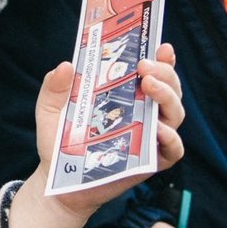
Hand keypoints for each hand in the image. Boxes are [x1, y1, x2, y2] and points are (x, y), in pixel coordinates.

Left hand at [30, 45, 184, 220]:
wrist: (58, 182)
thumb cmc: (59, 142)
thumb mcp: (51, 110)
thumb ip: (54, 87)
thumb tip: (65, 65)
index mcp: (125, 95)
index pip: (152, 72)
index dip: (162, 58)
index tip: (161, 45)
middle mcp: (144, 113)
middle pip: (170, 88)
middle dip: (164, 73)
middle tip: (144, 67)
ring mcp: (150, 137)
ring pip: (175, 113)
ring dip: (168, 97)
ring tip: (149, 86)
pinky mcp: (152, 162)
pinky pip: (174, 149)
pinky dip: (172, 138)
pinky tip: (158, 129)